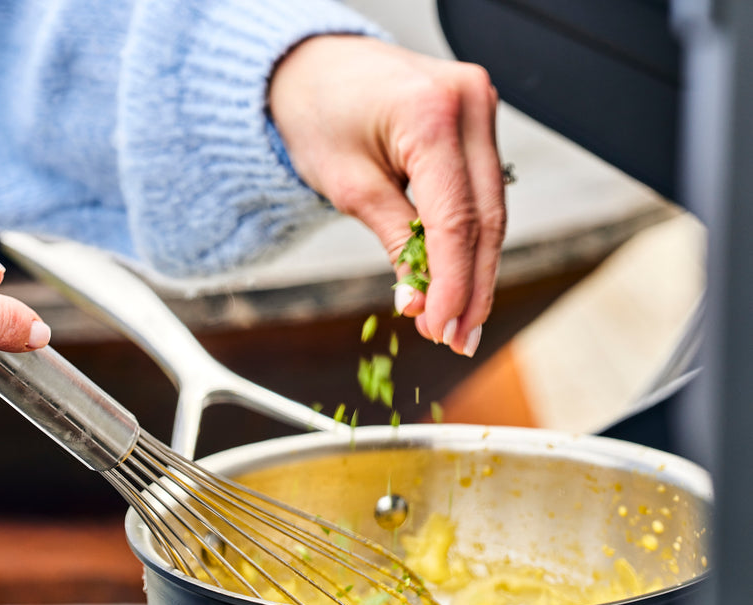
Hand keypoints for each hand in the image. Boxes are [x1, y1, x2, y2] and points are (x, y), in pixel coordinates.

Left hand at [269, 35, 505, 355]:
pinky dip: (468, 241)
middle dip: (472, 289)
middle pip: (487, 219)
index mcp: (433, 113)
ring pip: (492, 211)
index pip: (457, 221)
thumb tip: (419, 302)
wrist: (312, 65)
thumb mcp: (349, 186)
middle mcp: (470, 104)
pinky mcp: (475, 123)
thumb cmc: (318, 113)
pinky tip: (458, 282)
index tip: (441, 329)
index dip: (453, 285)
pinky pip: (480, 194)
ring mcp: (480, 109)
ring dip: (475, 273)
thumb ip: (394, 242)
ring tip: (458, 324)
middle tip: (459, 340)